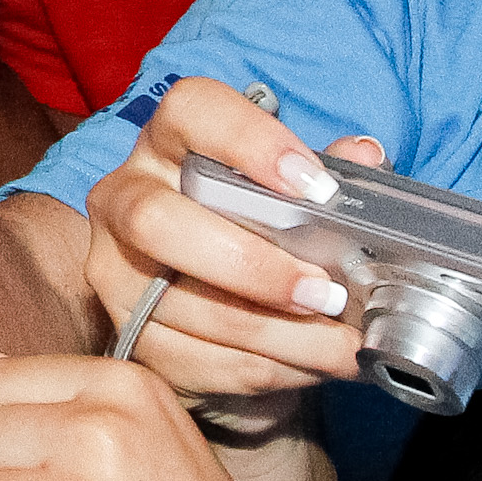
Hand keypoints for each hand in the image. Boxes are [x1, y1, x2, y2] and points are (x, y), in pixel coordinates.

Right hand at [82, 78, 391, 436]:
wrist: (207, 299)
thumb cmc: (252, 227)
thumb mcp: (288, 191)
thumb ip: (326, 171)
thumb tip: (366, 156)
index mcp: (167, 142)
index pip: (190, 111)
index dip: (251, 142)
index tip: (316, 187)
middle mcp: (124, 199)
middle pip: (158, 222)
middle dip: (252, 266)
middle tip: (324, 293)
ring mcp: (115, 271)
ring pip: (186, 308)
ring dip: (277, 335)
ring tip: (342, 345)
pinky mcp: (128, 335)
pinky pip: (196, 361)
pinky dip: (265, 369)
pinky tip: (311, 366)